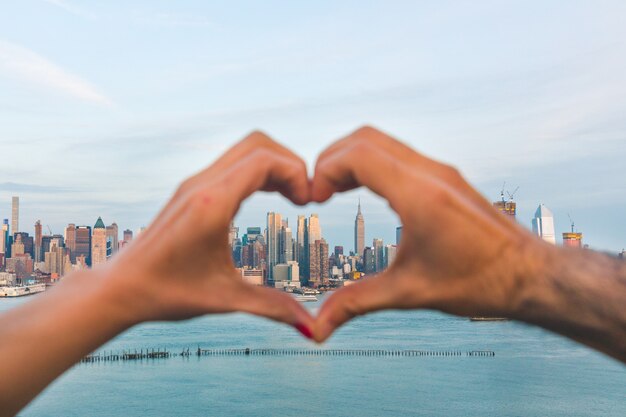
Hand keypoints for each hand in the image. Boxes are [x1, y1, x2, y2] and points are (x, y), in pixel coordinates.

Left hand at [101, 132, 314, 335]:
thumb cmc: (166, 293)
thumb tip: (312, 328)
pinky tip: (267, 198)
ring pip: (244, 150)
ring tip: (291, 198)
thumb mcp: (225, 300)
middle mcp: (202, 184)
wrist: (121, 287)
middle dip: (290, 163)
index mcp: (211, 204)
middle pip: (257, 143)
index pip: (264, 160)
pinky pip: (233, 163)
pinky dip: (258, 171)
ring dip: (274, 165)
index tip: (308, 203)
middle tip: (303, 197)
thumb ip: (273, 308)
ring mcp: (194, 183)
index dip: (296, 172)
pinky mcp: (191, 190)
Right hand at [311, 126, 550, 341]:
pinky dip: (372, 163)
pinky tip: (366, 190)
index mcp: (420, 194)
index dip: (325, 170)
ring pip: (382, 141)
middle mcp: (431, 173)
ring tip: (334, 190)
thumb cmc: (478, 282)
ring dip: (352, 158)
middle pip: (365, 138)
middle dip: (332, 159)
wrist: (528, 275)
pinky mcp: (446, 176)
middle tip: (317, 192)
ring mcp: (441, 170)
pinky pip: (398, 153)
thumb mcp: (409, 292)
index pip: (358, 155)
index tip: (314, 199)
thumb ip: (356, 304)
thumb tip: (318, 329)